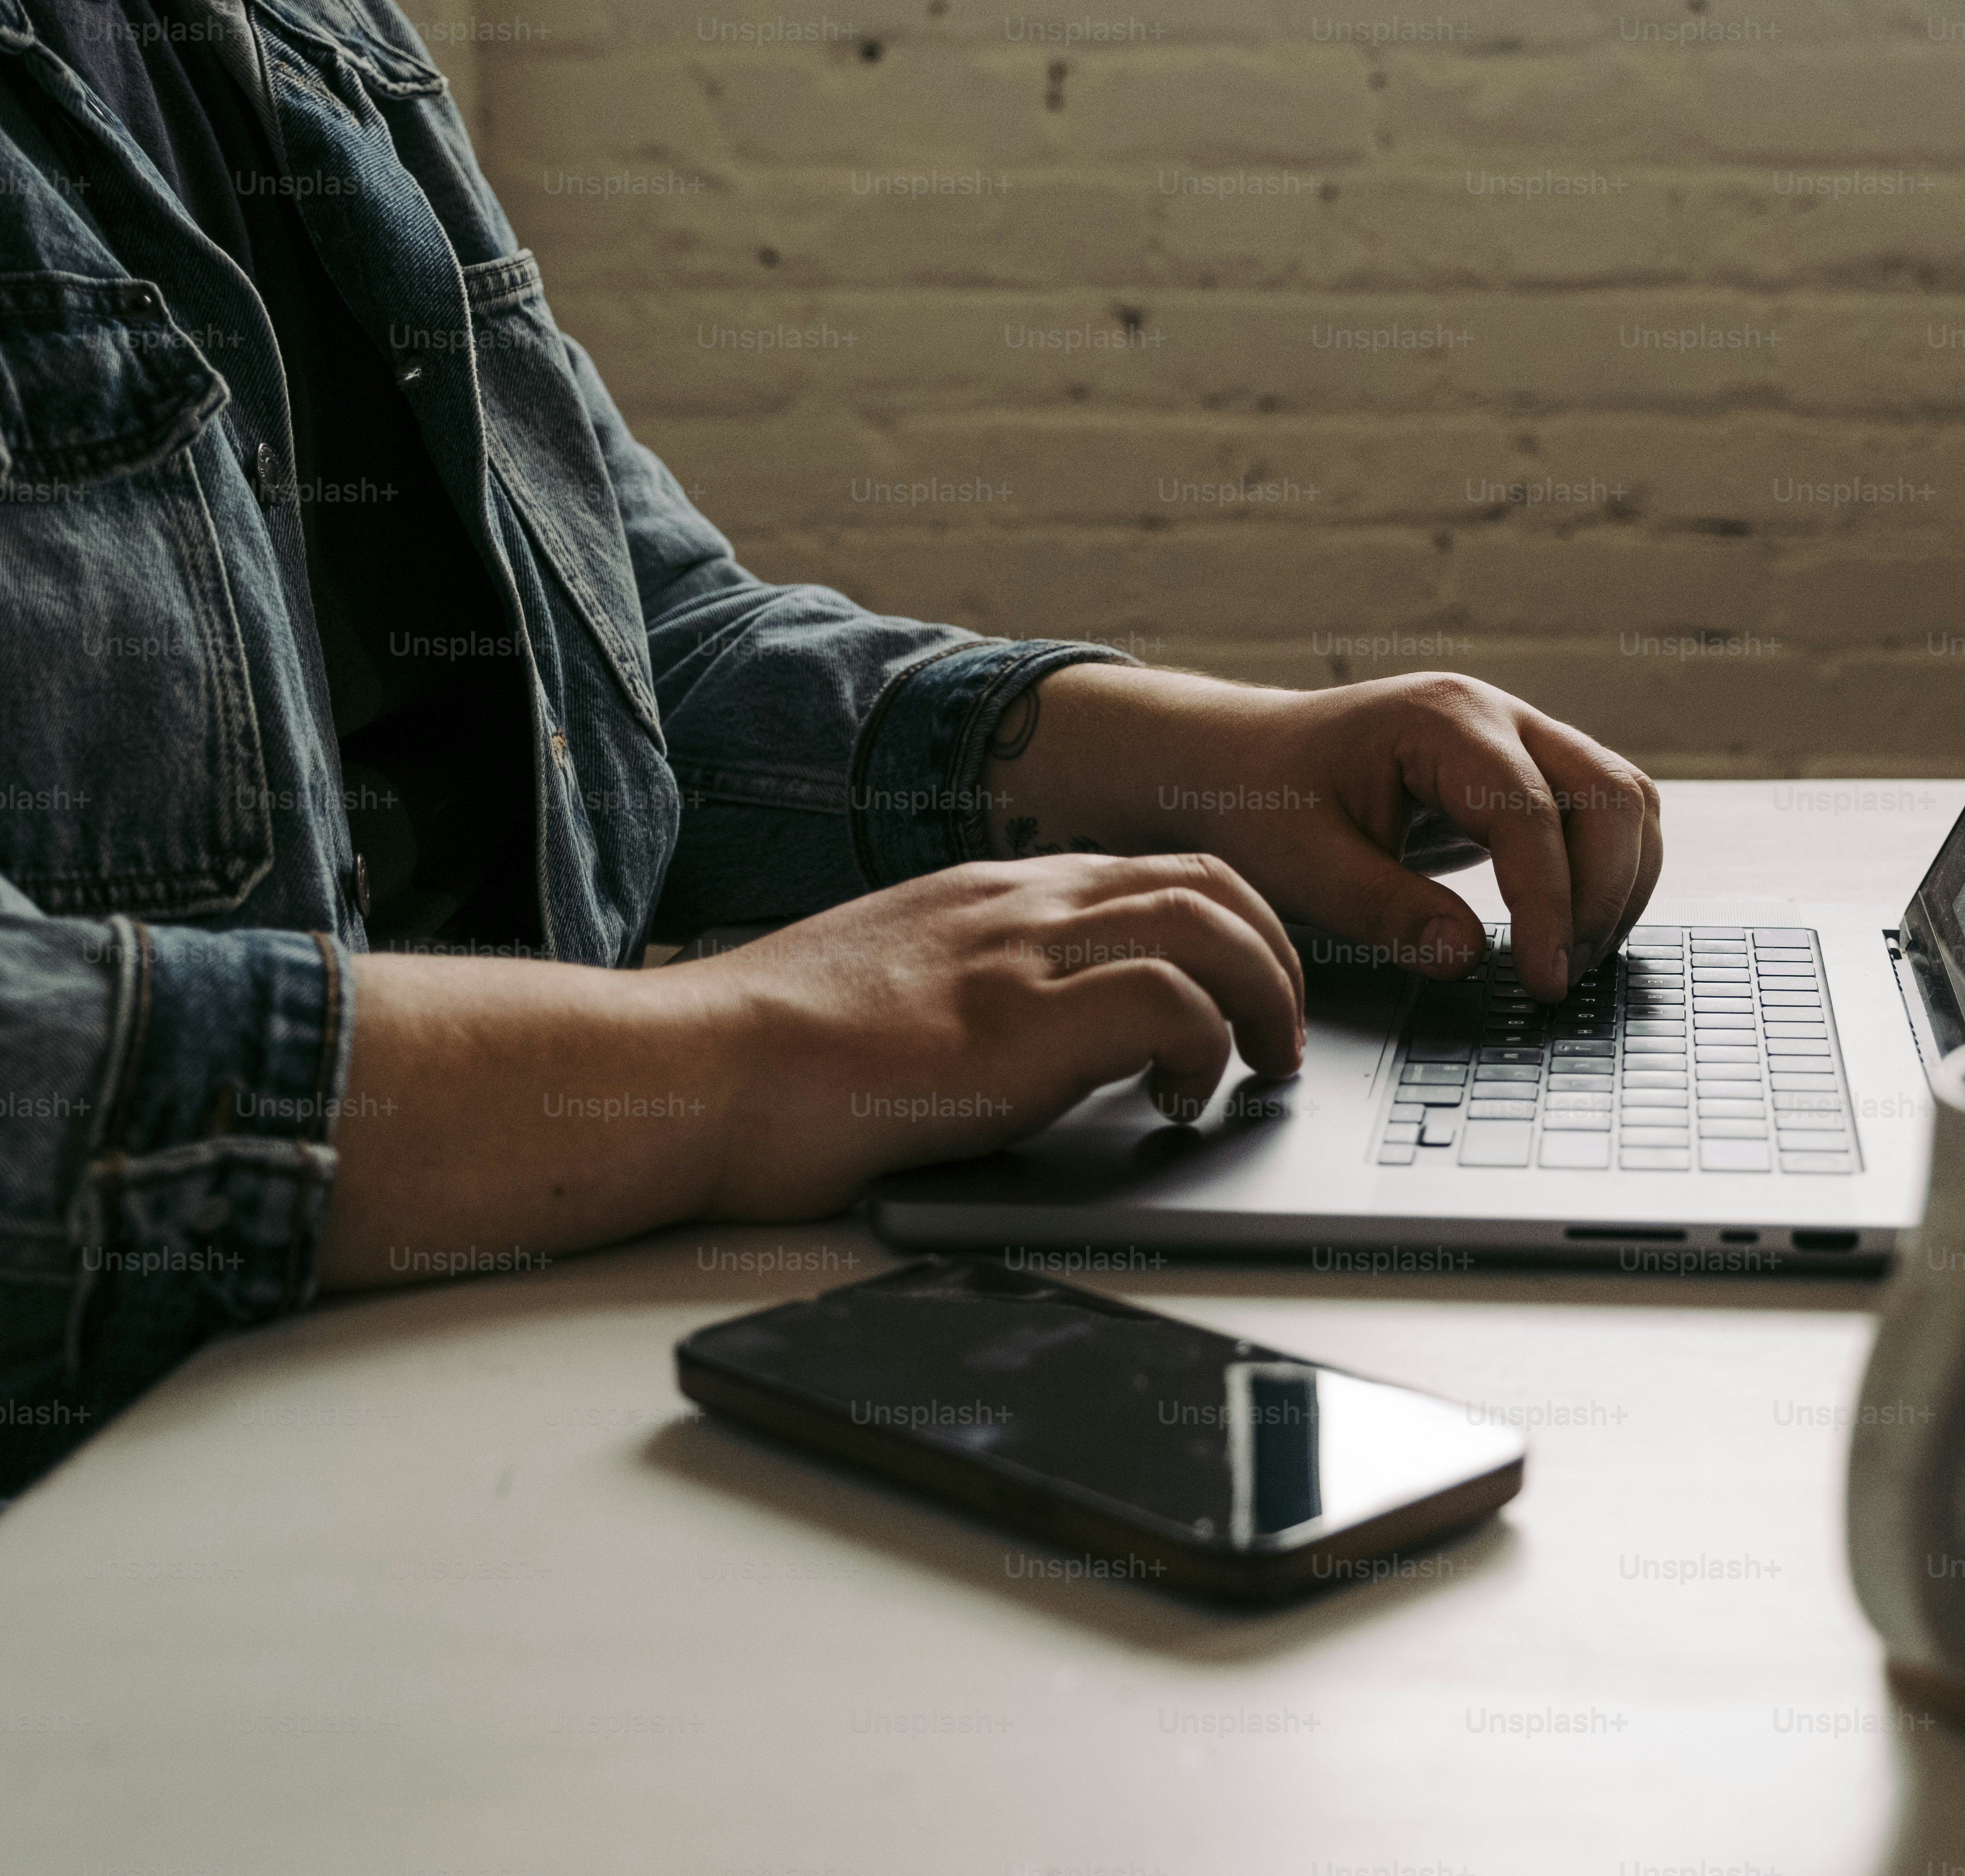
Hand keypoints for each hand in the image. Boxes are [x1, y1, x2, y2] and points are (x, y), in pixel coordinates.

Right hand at [691, 853, 1305, 1214]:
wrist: (686, 1072)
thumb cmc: (765, 1056)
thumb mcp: (890, 991)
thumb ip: (971, 989)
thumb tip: (1031, 1037)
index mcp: (985, 894)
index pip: (1149, 867)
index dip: (1227, 922)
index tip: (1245, 986)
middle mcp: (1013, 904)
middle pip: (1206, 878)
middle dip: (1271, 952)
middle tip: (1278, 1032)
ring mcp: (1014, 956)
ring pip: (1207, 922)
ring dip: (1261, 993)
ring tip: (1260, 1064)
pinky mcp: (1011, 1026)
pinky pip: (1166, 999)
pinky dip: (1204, 1043)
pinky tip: (1181, 1097)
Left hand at [983, 667, 1662, 1002]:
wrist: (1237, 759)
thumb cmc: (1259, 799)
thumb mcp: (1300, 865)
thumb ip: (1384, 911)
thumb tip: (1467, 959)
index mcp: (1440, 722)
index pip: (1532, 814)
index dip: (1551, 904)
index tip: (1543, 981)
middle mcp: (1497, 714)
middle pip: (1612, 794)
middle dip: (1603, 894)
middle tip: (1557, 977)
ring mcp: (1519, 737)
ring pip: (1625, 800)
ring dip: (1617, 884)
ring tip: (1568, 959)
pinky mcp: (1525, 771)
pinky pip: (1602, 815)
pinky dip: (1605, 874)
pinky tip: (1567, 930)